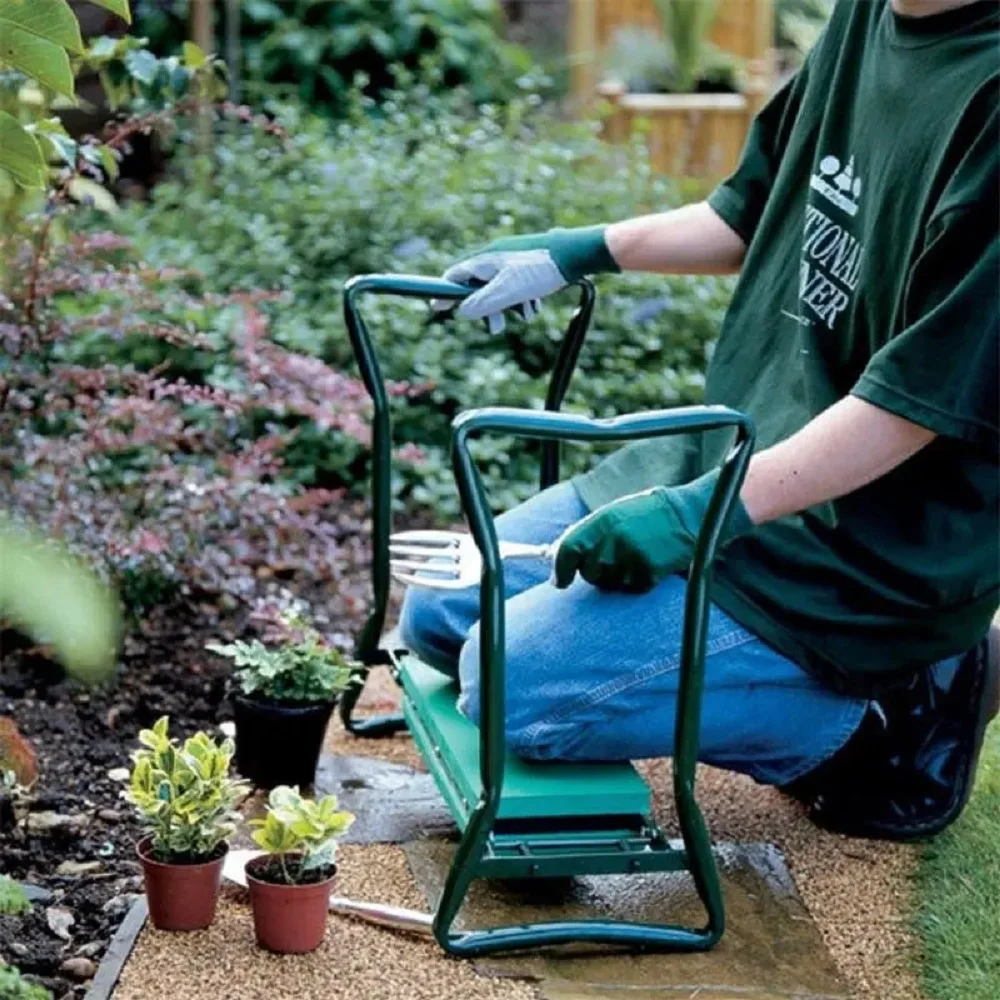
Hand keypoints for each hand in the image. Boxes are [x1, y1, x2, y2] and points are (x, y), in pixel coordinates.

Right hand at [440, 225, 618, 333]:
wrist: (574, 254)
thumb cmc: (539, 270)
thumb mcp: (508, 291)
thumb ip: (483, 303)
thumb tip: (462, 312)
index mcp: (485, 261)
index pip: (455, 277)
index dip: (445, 294)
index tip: (437, 308)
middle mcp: (495, 258)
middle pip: (478, 288)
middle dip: (488, 309)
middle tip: (497, 327)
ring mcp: (512, 262)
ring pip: (500, 290)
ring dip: (510, 307)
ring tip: (526, 314)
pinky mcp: (527, 266)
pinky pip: (517, 287)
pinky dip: (524, 299)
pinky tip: (535, 305)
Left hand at [552, 470, 754, 592]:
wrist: (688, 515)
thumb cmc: (645, 515)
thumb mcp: (613, 515)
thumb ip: (585, 534)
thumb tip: (555, 557)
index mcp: (602, 520)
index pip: (568, 549)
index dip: (560, 569)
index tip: (560, 581)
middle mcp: (614, 539)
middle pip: (589, 573)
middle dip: (595, 572)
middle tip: (612, 559)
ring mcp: (632, 556)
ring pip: (610, 584)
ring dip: (617, 578)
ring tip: (634, 556)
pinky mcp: (650, 572)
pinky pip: (631, 588)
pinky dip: (637, 582)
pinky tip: (648, 563)